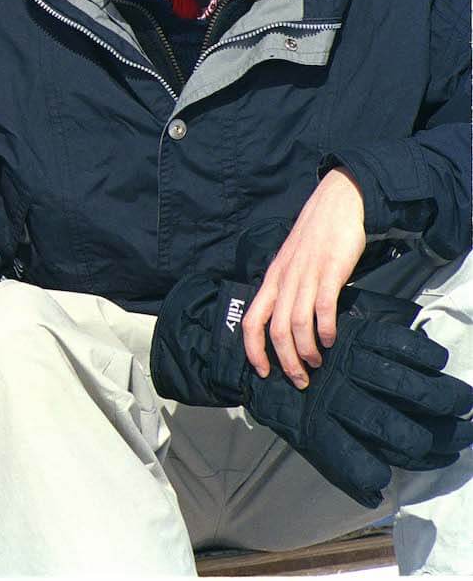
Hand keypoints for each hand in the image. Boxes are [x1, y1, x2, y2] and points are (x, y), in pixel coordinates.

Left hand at [241, 169, 366, 387]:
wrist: (335, 205)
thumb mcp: (291, 265)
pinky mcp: (329, 271)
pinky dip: (324, 328)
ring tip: (316, 363)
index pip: (251, 321)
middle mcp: (284, 280)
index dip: (253, 350)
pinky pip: (322, 306)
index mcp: (271, 281)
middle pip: (275, 330)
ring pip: (296, 323)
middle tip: (298, 380)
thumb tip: (290, 325)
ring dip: (305, 351)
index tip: (263, 372)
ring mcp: (305, 276)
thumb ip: (288, 291)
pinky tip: (330, 339)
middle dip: (285, 361)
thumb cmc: (315, 238)